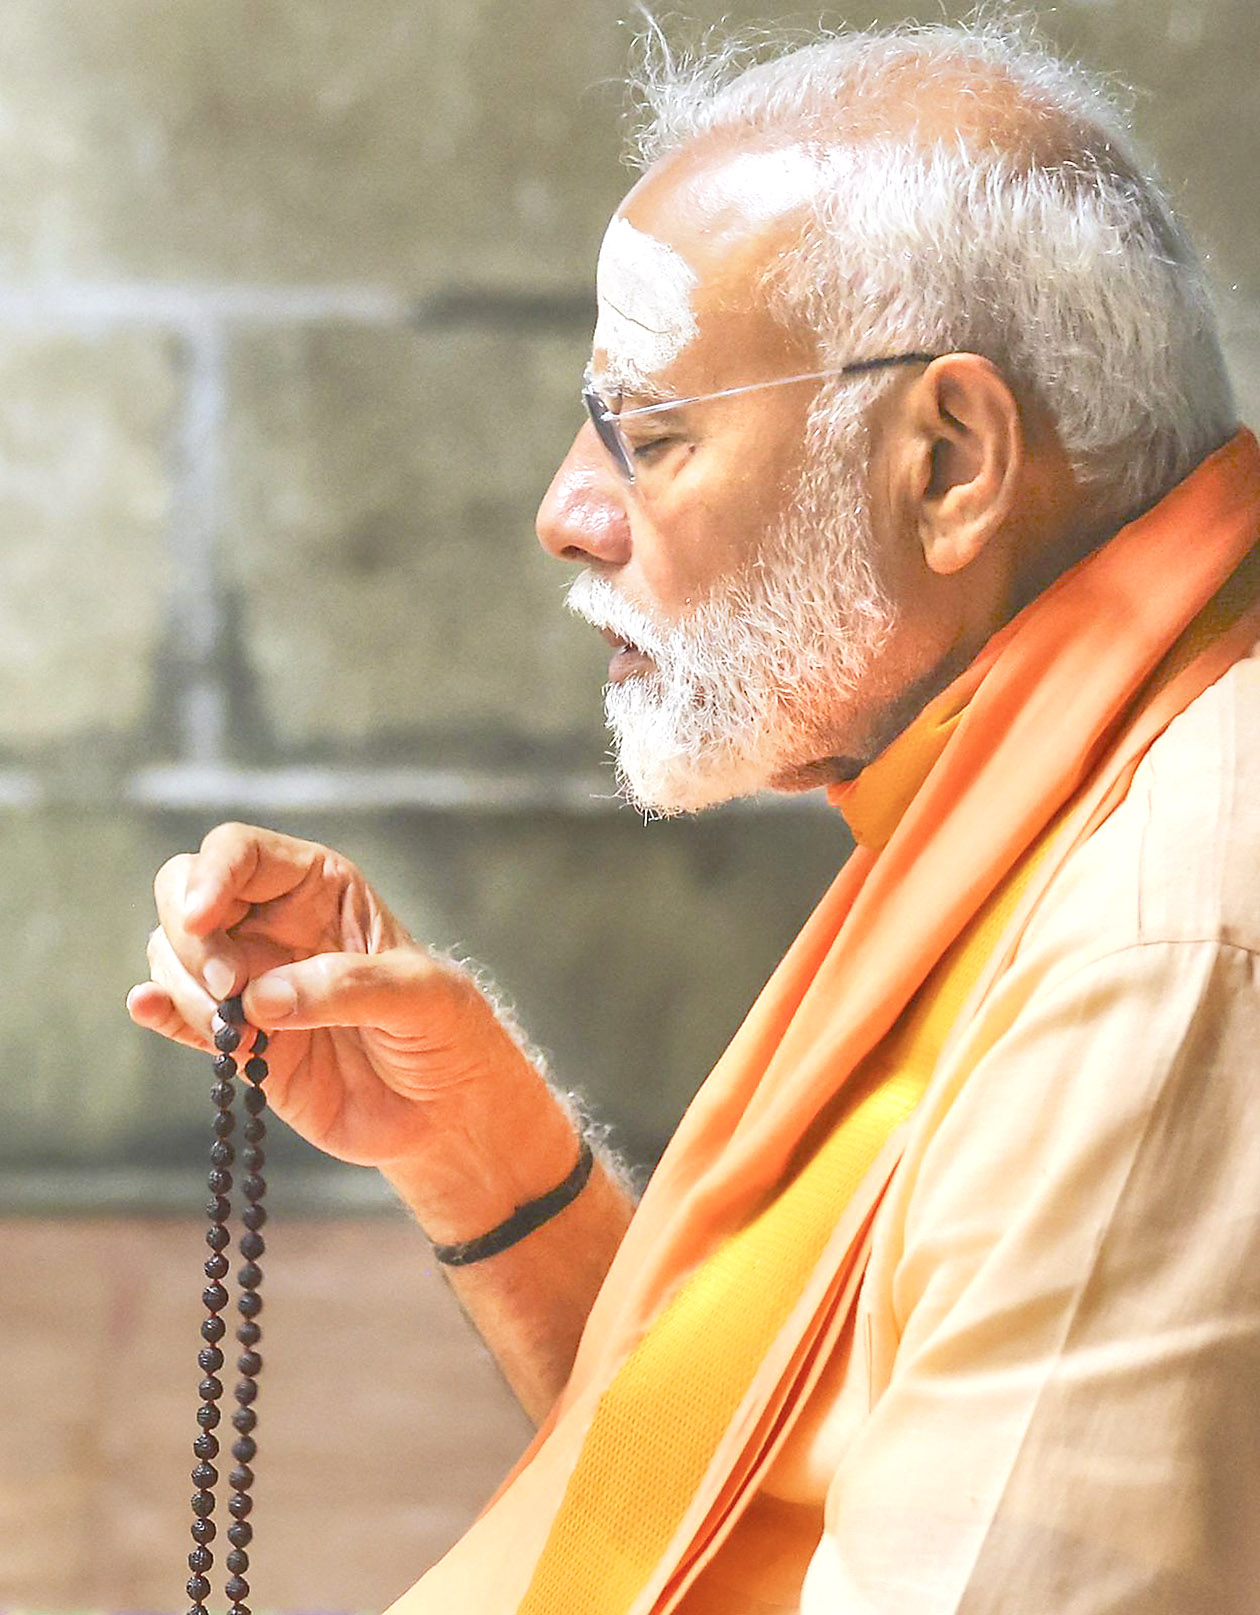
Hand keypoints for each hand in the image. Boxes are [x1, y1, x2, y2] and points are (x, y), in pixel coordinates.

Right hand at [127, 821, 523, 1169]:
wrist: (446, 1110)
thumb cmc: (447, 1031)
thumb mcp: (421, 996)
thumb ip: (346, 988)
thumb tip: (260, 998)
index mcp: (320, 888)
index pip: (241, 853)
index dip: (211, 874)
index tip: (201, 918)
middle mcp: (274, 924)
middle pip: (186, 892)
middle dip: (190, 935)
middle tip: (227, 986)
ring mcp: (250, 980)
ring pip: (174, 955)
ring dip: (187, 987)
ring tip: (238, 1033)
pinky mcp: (238, 1038)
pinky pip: (180, 1014)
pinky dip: (158, 1010)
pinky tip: (148, 1008)